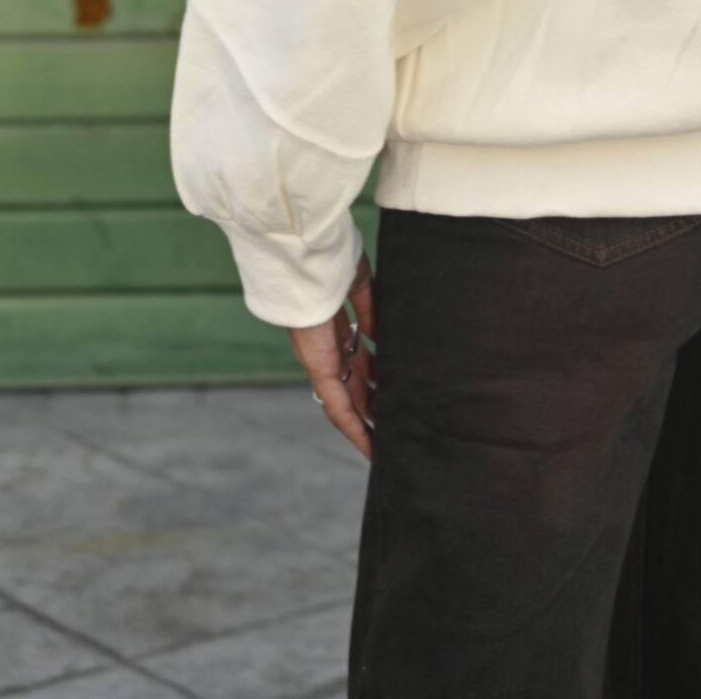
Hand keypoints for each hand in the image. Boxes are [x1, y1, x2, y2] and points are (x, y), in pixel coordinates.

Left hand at [287, 247, 375, 460]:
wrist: (304, 252)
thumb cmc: (329, 258)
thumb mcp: (357, 283)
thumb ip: (367, 309)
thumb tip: (376, 336)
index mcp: (334, 326)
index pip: (356, 358)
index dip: (374, 373)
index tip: (392, 386)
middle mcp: (326, 347)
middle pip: (353, 384)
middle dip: (373, 403)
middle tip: (396, 422)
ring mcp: (321, 359)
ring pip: (344, 402)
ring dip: (366, 423)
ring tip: (387, 444)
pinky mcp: (319, 366)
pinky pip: (337, 406)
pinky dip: (354, 428)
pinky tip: (370, 447)